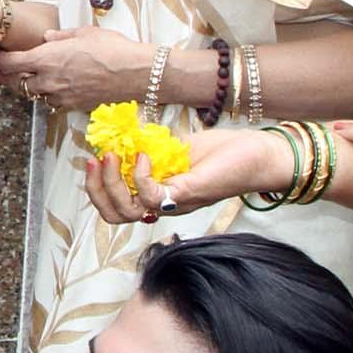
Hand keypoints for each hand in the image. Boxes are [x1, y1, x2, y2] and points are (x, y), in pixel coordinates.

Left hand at [0, 24, 149, 111]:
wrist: (135, 72)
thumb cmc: (112, 48)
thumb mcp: (84, 33)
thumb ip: (60, 36)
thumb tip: (48, 38)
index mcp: (47, 57)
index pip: (10, 63)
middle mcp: (49, 79)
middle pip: (16, 82)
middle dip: (4, 76)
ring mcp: (60, 95)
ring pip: (33, 94)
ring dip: (26, 86)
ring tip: (23, 78)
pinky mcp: (73, 105)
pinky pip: (52, 103)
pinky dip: (46, 96)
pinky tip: (50, 88)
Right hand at [85, 123, 295, 223]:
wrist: (259, 155)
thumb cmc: (226, 153)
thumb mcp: (179, 147)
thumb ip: (153, 148)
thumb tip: (126, 137)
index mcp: (161, 195)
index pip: (117, 207)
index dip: (97, 187)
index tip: (92, 160)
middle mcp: (166, 205)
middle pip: (115, 216)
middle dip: (96, 189)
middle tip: (94, 161)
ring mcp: (176, 203)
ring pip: (128, 211)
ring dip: (111, 184)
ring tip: (110, 157)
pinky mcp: (188, 194)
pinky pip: (152, 196)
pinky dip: (140, 175)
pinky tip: (144, 155)